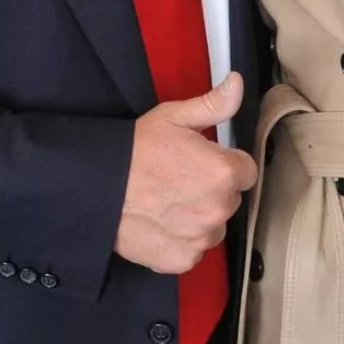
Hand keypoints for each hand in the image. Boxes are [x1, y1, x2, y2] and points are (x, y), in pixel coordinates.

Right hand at [115, 71, 256, 273]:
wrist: (97, 186)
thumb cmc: (134, 150)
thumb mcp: (174, 118)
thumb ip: (213, 105)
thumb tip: (237, 84)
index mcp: (223, 172)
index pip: (245, 171)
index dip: (225, 164)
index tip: (204, 163)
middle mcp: (218, 208)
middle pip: (230, 200)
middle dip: (212, 191)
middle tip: (181, 180)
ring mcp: (200, 237)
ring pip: (213, 227)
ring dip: (200, 218)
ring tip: (169, 202)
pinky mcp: (182, 259)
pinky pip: (194, 249)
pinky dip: (182, 240)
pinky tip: (161, 223)